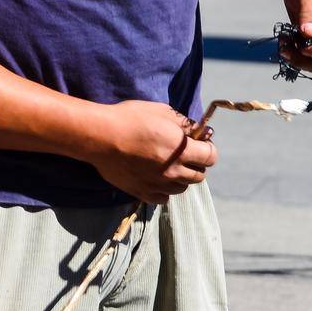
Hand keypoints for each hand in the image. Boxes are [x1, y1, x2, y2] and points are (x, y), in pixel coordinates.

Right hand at [80, 100, 218, 204]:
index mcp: (182, 149)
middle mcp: (174, 171)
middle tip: (185, 155)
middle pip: (199, 176)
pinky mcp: (143, 192)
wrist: (101, 137)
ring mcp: (158, 184)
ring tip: (169, 166)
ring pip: (182, 188)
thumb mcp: (162, 112)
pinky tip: (157, 178)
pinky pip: (163, 198)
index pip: (210, 157)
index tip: (200, 144)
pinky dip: (164, 190)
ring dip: (181, 178)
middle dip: (196, 164)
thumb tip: (197, 131)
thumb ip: (184, 124)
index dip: (208, 149)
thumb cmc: (130, 119)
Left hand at [281, 0, 311, 70]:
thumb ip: (308, 13)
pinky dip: (293, 51)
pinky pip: (304, 51)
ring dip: (297, 58)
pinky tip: (283, 40)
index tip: (303, 46)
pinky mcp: (310, 33)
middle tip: (285, 50)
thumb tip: (309, 34)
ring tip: (282, 44)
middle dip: (305, 59)